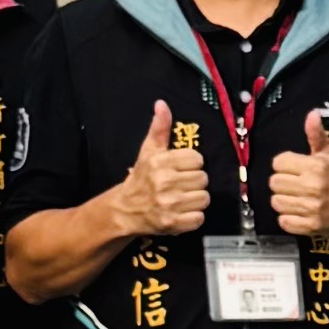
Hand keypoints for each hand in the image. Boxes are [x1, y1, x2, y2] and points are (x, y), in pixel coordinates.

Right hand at [111, 100, 210, 238]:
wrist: (124, 210)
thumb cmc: (140, 178)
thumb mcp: (148, 151)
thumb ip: (159, 128)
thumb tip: (162, 104)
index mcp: (161, 162)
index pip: (197, 159)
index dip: (191, 165)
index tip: (181, 169)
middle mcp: (165, 182)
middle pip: (203, 179)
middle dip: (194, 183)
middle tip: (181, 185)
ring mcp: (169, 204)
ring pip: (204, 198)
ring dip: (195, 200)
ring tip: (182, 199)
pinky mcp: (172, 223)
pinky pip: (198, 218)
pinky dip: (193, 218)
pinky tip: (181, 213)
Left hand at [268, 103, 328, 246]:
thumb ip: (317, 135)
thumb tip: (312, 114)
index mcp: (315, 167)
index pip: (278, 162)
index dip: (284, 165)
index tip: (295, 169)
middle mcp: (312, 187)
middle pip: (274, 182)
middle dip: (283, 183)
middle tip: (295, 184)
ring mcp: (310, 208)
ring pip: (276, 202)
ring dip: (284, 200)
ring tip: (296, 198)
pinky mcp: (309, 226)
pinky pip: (283, 221)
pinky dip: (288, 218)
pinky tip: (298, 212)